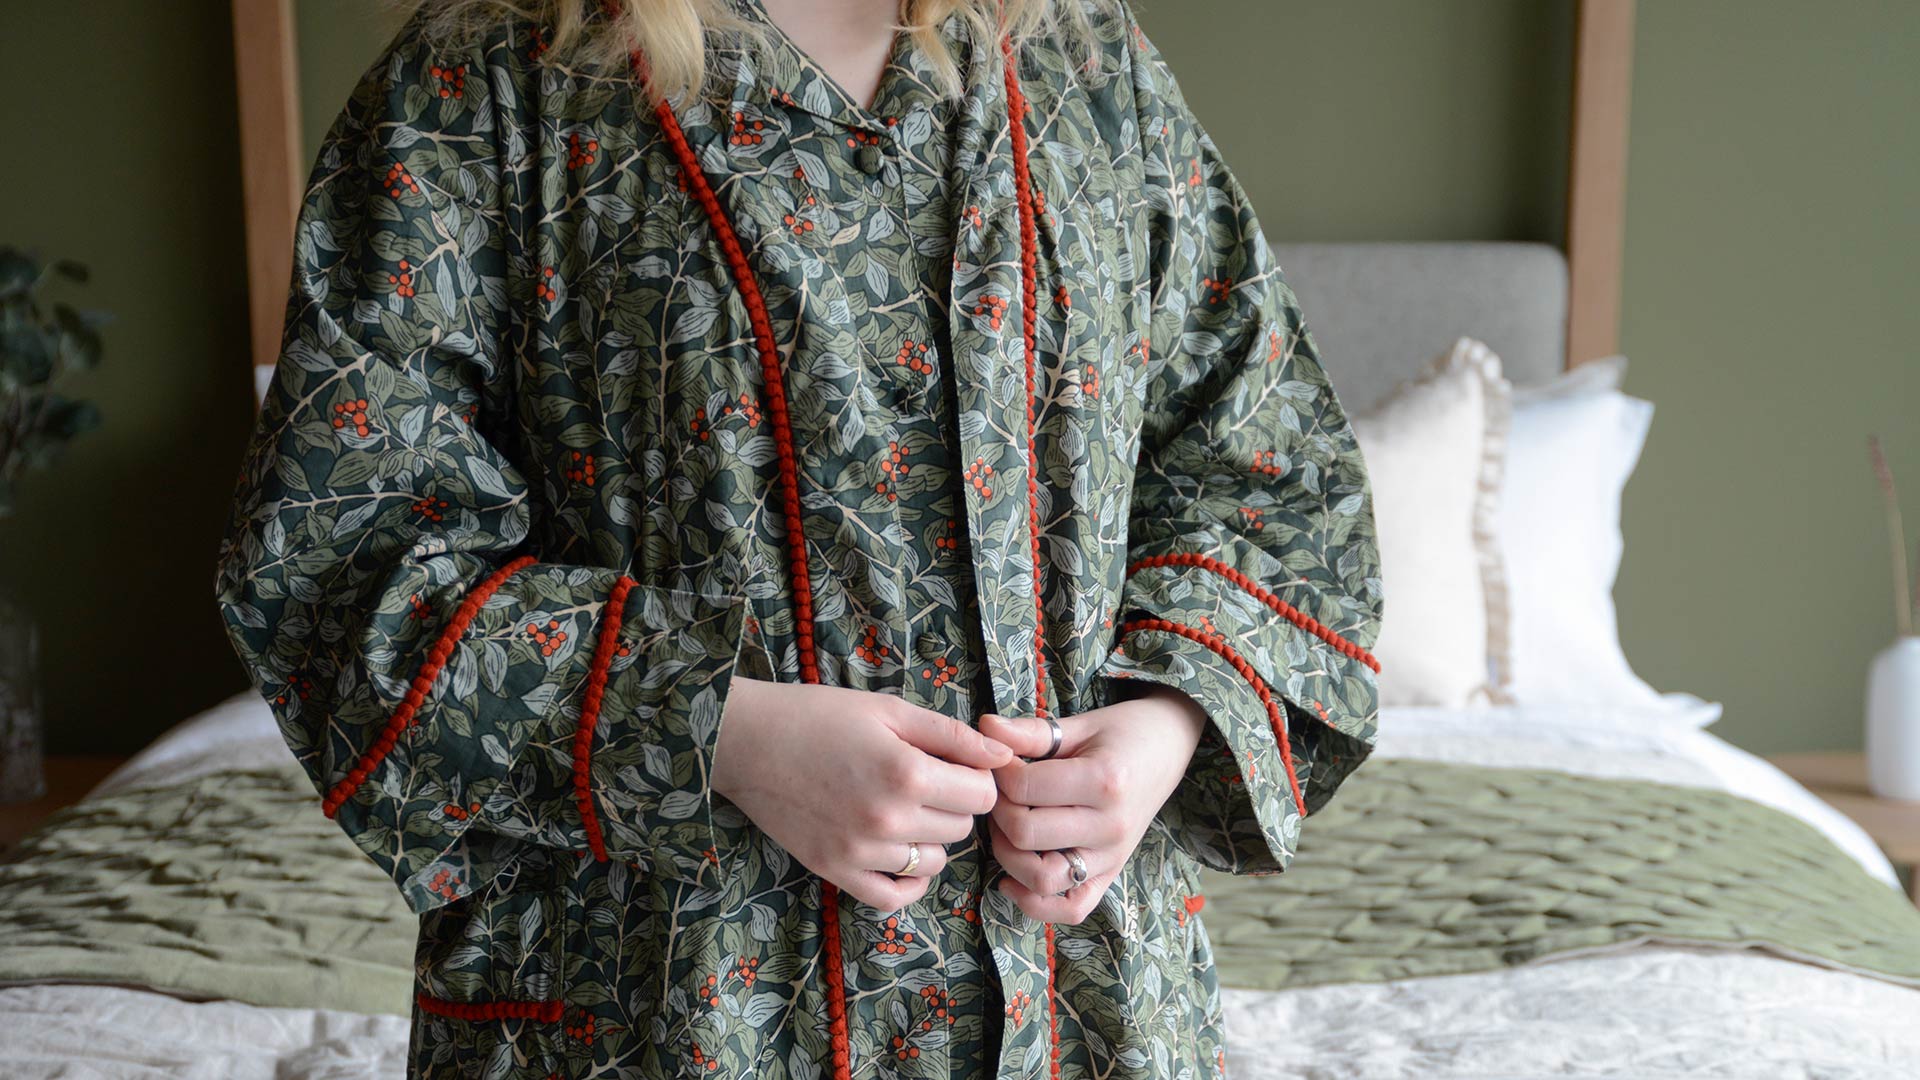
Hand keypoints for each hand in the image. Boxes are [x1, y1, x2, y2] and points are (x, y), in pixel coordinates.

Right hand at [711, 677, 1013, 912]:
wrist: (748, 741)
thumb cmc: (819, 715)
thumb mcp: (890, 710)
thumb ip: (952, 736)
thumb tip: (1005, 756)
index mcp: (907, 773)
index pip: (981, 796)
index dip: (975, 778)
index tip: (953, 765)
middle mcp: (888, 819)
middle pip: (960, 828)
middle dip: (953, 804)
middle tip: (923, 780)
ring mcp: (861, 851)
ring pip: (932, 861)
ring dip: (930, 837)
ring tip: (904, 808)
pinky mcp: (835, 871)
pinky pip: (893, 897)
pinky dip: (908, 882)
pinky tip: (902, 855)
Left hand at [978, 684, 1207, 923]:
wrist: (1168, 750)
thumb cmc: (1122, 733)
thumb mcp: (1079, 725)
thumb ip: (1030, 732)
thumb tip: (985, 726)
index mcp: (1103, 781)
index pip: (1023, 789)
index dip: (999, 773)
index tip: (1001, 761)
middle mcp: (1109, 826)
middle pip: (1025, 834)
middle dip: (998, 811)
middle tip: (1001, 792)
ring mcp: (1112, 857)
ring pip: (1041, 879)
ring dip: (1008, 856)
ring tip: (1006, 827)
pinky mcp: (1110, 876)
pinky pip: (1071, 909)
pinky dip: (1035, 904)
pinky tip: (1012, 878)